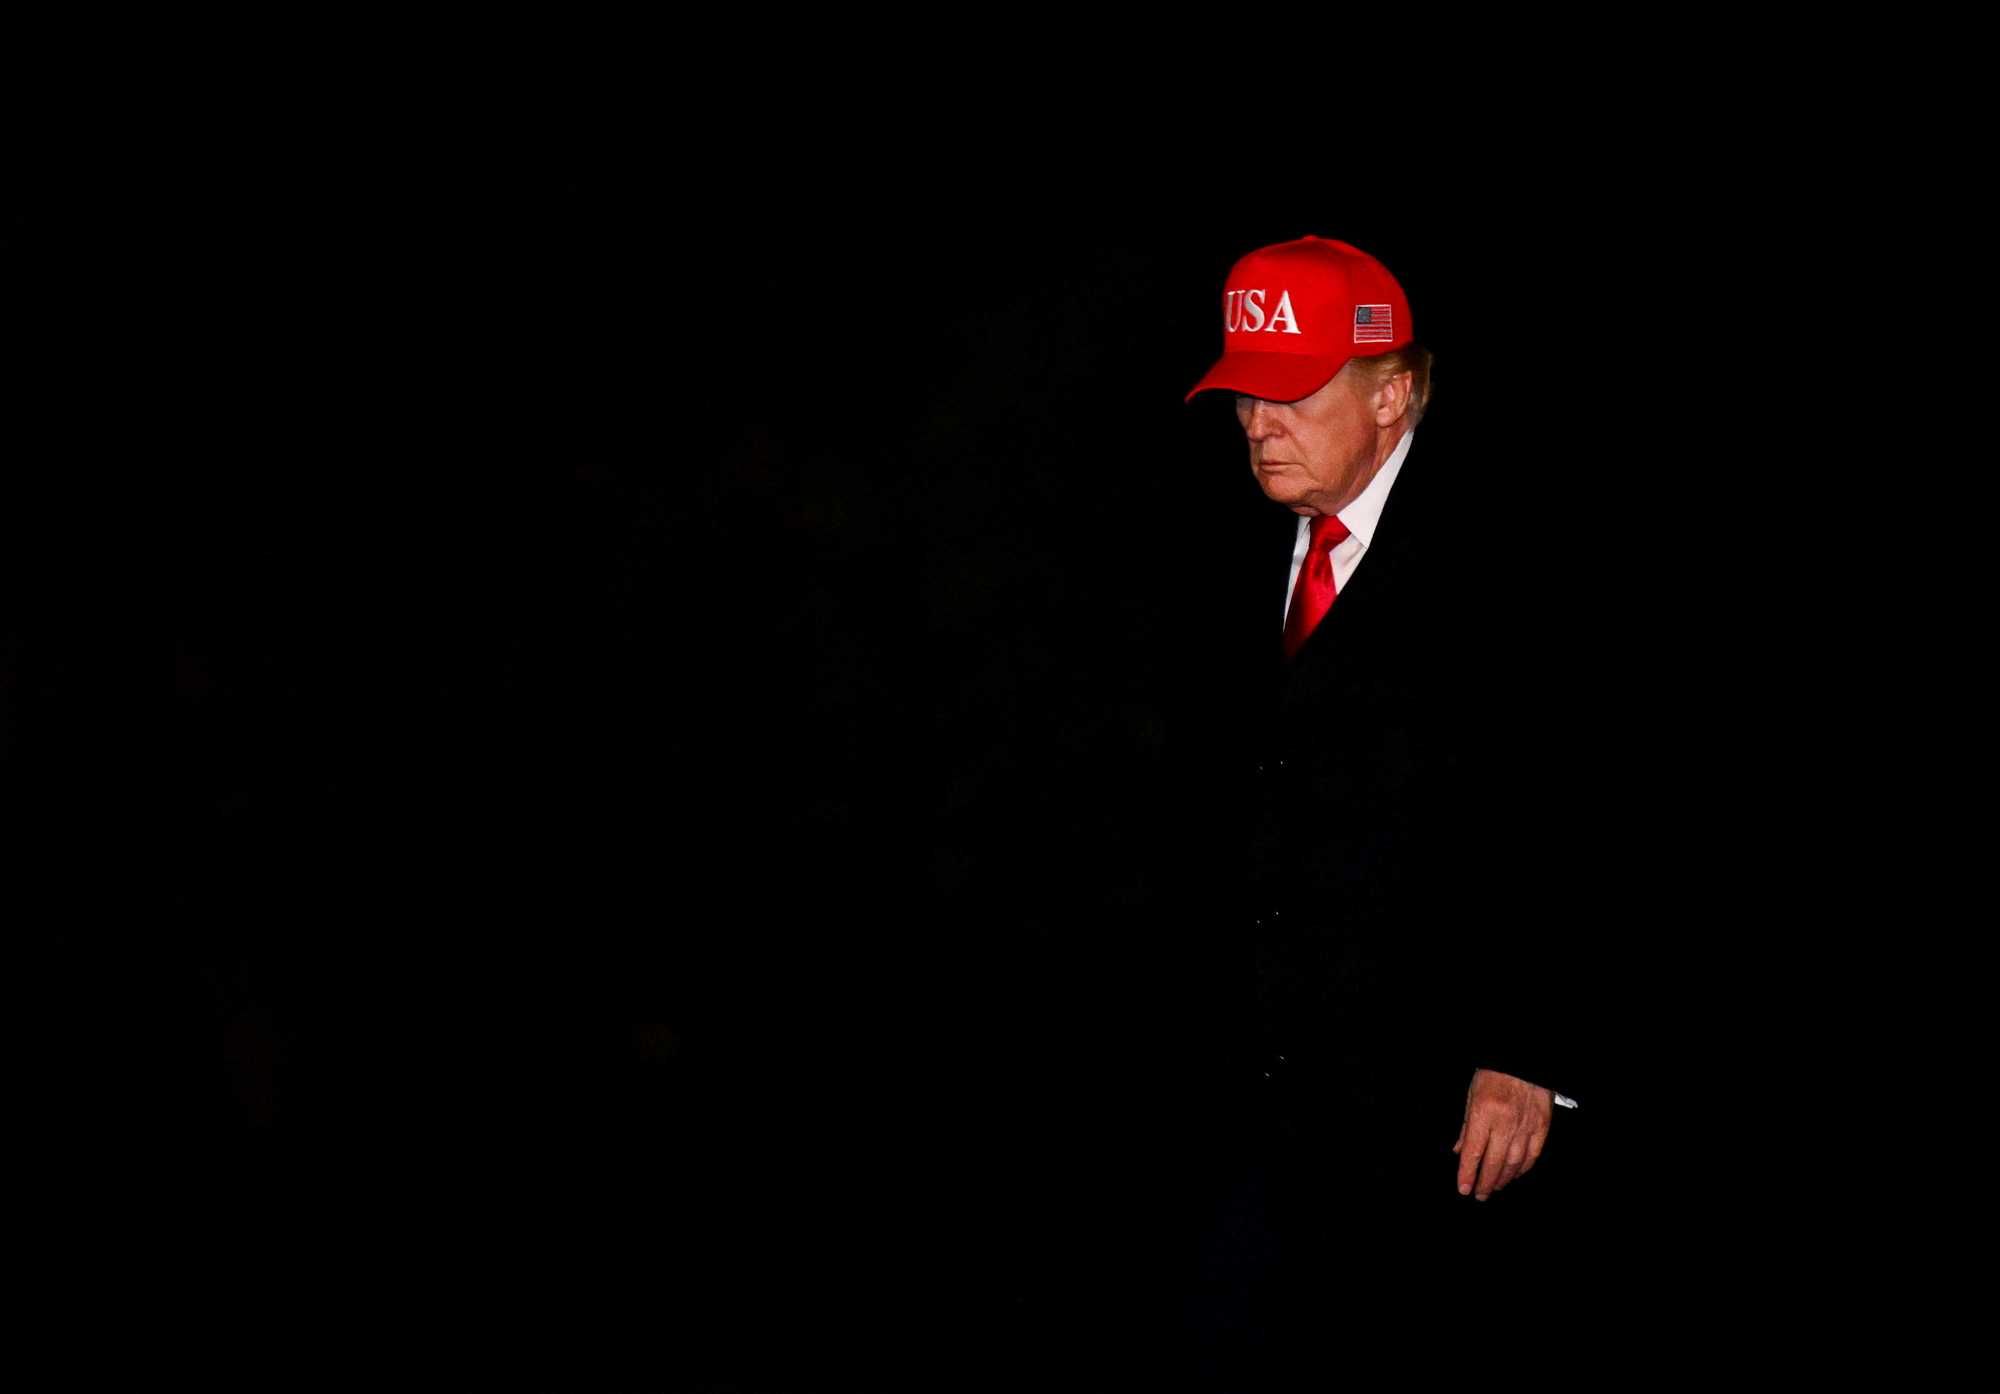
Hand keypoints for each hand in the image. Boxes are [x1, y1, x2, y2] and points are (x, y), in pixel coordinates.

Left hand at [1452, 1068, 1552, 1200]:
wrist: (1524, 1062)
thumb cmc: (1494, 1075)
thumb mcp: (1471, 1096)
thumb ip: (1466, 1126)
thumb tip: (1459, 1152)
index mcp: (1483, 1113)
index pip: (1473, 1152)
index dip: (1467, 1173)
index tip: (1463, 1189)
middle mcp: (1505, 1122)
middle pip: (1494, 1162)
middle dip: (1485, 1183)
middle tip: (1480, 1194)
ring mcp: (1526, 1126)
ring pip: (1514, 1163)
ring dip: (1504, 1179)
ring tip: (1495, 1187)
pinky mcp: (1542, 1127)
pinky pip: (1533, 1155)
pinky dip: (1523, 1168)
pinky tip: (1515, 1174)